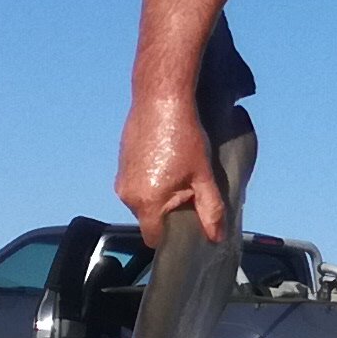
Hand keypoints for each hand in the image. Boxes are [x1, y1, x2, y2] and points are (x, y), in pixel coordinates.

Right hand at [118, 92, 230, 246]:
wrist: (160, 98)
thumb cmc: (183, 135)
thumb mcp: (203, 176)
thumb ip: (210, 210)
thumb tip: (216, 237)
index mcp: (147, 202)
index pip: (156, 239)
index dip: (174, 237)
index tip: (189, 225)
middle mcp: (127, 195)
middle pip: (150, 220)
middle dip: (169, 213)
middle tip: (189, 190)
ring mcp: (121, 179)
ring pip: (143, 202)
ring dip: (160, 195)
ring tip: (178, 172)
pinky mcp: (120, 164)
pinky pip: (137, 185)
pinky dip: (151, 181)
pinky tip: (166, 161)